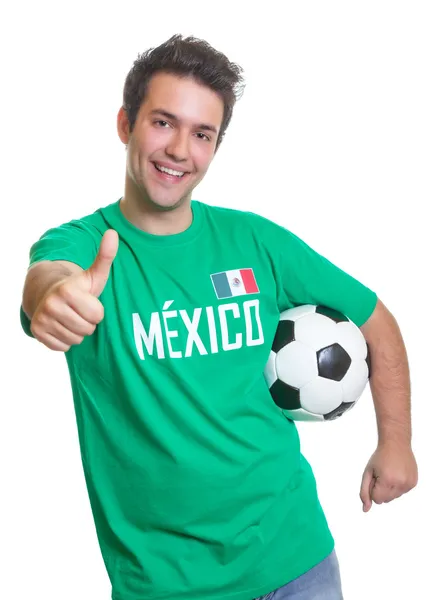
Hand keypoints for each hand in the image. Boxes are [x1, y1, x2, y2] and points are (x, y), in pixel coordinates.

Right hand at [31, 229, 118, 351]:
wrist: (47, 293)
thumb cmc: (78, 287)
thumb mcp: (94, 274)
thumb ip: (105, 256)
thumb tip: (113, 233)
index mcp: (68, 290)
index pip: (98, 315)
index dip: (96, 310)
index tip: (87, 301)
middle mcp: (51, 304)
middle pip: (88, 329)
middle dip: (87, 322)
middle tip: (78, 310)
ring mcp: (42, 318)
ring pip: (76, 340)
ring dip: (77, 331)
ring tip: (70, 317)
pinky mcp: (37, 332)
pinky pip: (63, 347)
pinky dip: (65, 340)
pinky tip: (61, 325)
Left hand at [359, 441, 417, 511]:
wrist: (396, 444)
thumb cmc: (380, 456)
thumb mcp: (367, 472)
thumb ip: (364, 492)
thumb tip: (365, 509)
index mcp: (387, 480)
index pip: (377, 499)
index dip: (373, 489)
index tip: (375, 477)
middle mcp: (400, 483)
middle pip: (386, 500)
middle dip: (381, 490)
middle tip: (381, 475)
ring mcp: (409, 484)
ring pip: (394, 497)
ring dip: (389, 488)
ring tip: (389, 473)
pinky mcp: (414, 483)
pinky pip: (402, 492)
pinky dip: (398, 486)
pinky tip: (397, 474)